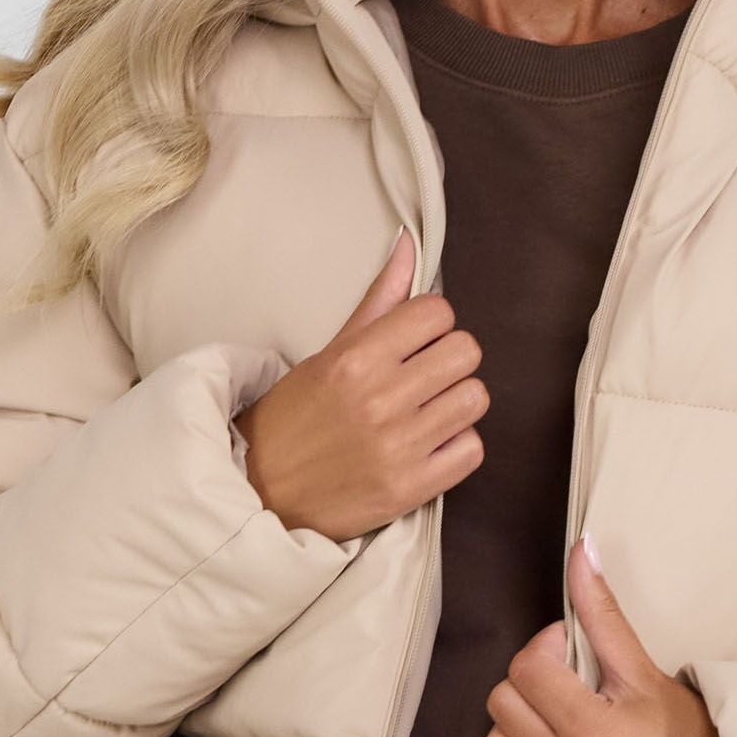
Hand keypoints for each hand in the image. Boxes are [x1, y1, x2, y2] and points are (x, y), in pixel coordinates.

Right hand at [234, 227, 487, 542]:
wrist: (260, 492)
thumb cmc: (292, 419)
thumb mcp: (328, 355)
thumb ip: (378, 303)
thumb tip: (408, 245)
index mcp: (356, 360)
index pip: (437, 312)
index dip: (431, 323)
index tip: (414, 340)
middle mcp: (380, 401)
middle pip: (466, 352)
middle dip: (448, 358)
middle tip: (423, 375)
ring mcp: (398, 448)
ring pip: (475, 398)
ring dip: (456, 401)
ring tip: (427, 409)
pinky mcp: (411, 489)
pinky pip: (473, 449)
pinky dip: (457, 445)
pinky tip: (430, 442)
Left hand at [479, 535, 736, 736]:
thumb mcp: (648, 673)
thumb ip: (604, 613)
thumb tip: (581, 550)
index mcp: (594, 731)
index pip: (526, 669)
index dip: (545, 649)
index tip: (572, 653)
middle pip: (502, 704)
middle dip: (529, 682)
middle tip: (565, 684)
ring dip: (515, 727)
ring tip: (552, 721)